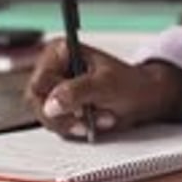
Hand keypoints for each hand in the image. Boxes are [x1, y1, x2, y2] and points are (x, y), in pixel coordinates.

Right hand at [25, 38, 181, 137]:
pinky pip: (59, 127)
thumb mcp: (106, 84)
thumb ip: (77, 91)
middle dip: (68, 116)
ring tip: (105, 117)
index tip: (75, 109)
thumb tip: (50, 105)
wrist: (144, 98)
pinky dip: (80, 129)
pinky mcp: (62, 109)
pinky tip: (100, 121)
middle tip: (90, 120)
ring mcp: (55, 92)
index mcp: (59, 52)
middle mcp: (53, 70)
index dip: (53, 99)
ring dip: (77, 123)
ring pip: (48, 118)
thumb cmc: (129, 83)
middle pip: (38, 103)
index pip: (39, 82)